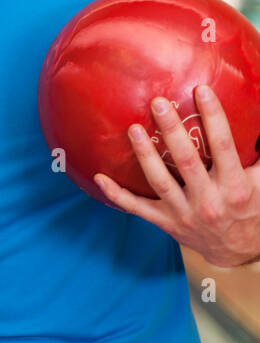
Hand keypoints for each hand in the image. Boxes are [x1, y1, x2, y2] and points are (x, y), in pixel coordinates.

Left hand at [95, 85, 259, 267]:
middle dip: (171, 129)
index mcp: (236, 187)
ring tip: (133, 129)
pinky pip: (137, 208)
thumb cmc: (253, 208)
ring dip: (144, 154)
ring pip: (159, 181)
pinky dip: (117, 194)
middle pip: (186, 160)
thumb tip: (258, 118)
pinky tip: (99, 177)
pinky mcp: (166, 223)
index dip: (213, 117)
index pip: (223, 146)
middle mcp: (209, 201)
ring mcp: (184, 213)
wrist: (239, 252)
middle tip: (158, 102)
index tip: (201, 91)